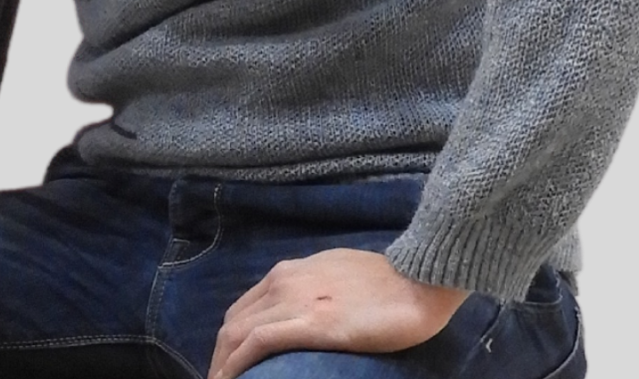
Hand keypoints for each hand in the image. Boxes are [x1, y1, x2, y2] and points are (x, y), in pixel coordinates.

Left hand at [208, 247, 467, 378]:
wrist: (417, 279)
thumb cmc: (386, 283)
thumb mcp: (335, 276)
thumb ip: (313, 291)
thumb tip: (306, 314)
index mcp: (290, 273)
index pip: (245, 309)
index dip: (231, 340)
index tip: (228, 365)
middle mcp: (283, 281)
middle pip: (233, 323)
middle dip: (221, 357)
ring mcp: (294, 300)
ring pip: (237, 333)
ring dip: (223, 363)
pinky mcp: (309, 322)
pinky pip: (257, 343)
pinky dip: (236, 364)